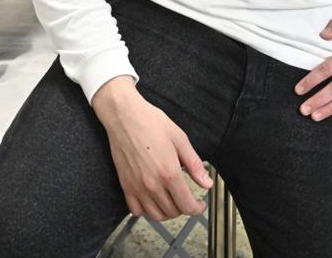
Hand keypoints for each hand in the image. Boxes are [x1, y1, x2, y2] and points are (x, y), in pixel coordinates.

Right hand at [91, 77, 213, 220]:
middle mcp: (152, 184)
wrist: (124, 115)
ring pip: (155, 215)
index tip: (199, 204)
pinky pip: (136, 210)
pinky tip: (152, 200)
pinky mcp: (125, 184)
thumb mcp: (180, 139)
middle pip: (172, 212)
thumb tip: (207, 183)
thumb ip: (194, 164)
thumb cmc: (150, 122)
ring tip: (172, 200)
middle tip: (187, 198)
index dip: (197, 208)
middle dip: (184, 208)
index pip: (187, 205)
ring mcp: (137, 186)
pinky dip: (146, 210)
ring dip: (167, 212)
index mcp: (169, 172)